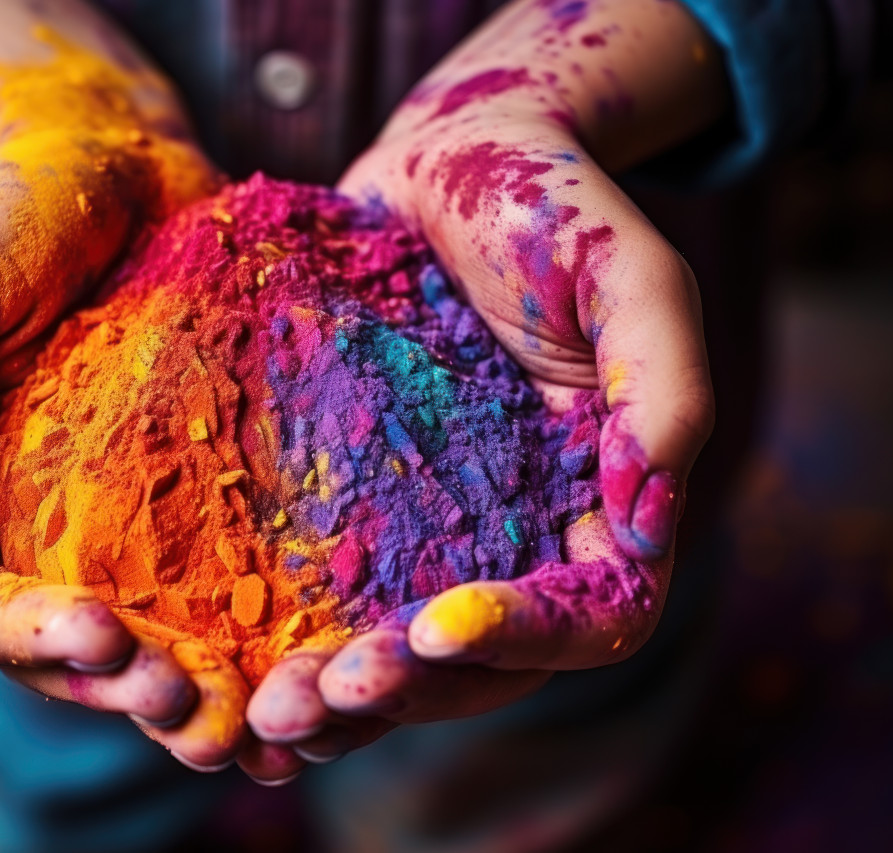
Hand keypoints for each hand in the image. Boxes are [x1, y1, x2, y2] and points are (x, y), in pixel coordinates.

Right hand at [0, 2, 244, 769]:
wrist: (113, 164)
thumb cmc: (10, 214)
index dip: (20, 637)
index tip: (98, 631)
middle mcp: (35, 527)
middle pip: (63, 649)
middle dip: (119, 683)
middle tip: (187, 699)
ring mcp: (121, 516)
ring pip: (149, 632)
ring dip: (192, 682)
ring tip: (252, 708)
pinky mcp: (198, 491)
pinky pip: (220, 574)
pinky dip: (255, 626)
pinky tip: (310, 648)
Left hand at [245, 0, 722, 773]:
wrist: (446, 164)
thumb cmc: (551, 209)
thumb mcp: (631, 278)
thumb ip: (664, 392)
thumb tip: (649, 527)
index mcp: (601, 510)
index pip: (588, 616)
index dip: (520, 636)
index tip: (436, 624)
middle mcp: (518, 543)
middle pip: (479, 666)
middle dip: (405, 691)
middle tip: (318, 697)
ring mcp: (432, 534)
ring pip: (395, 654)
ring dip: (336, 698)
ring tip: (264, 715)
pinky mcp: (356, 510)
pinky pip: (325, 598)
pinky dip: (286, 646)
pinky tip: (229, 672)